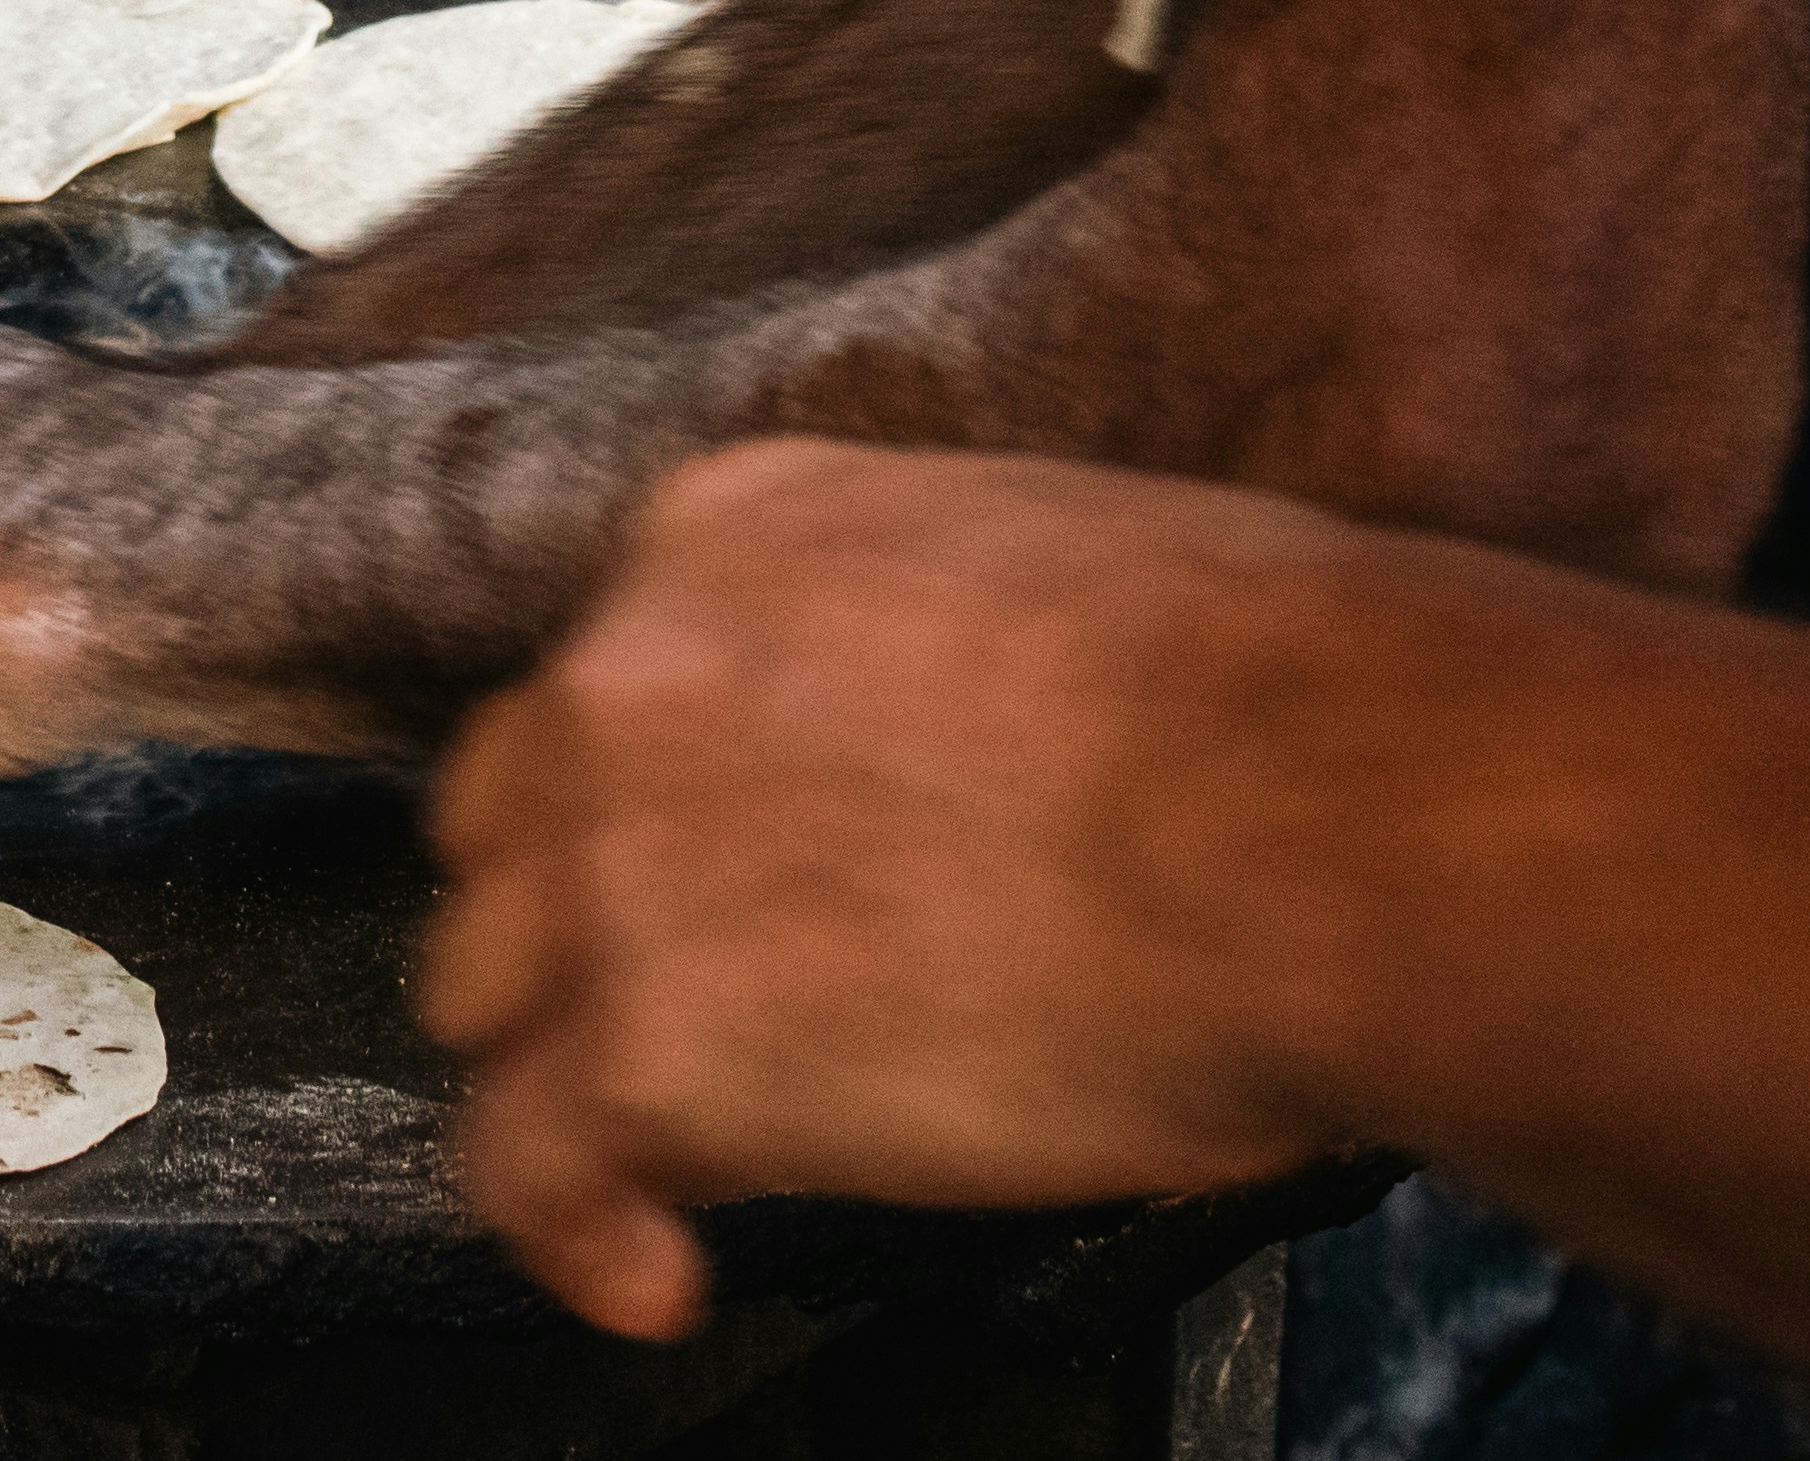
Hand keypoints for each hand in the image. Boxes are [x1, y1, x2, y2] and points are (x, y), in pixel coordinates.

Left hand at [419, 440, 1353, 1339]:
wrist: (1322, 817)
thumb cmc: (1279, 707)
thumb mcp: (1053, 572)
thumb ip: (933, 642)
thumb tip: (985, 746)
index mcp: (738, 535)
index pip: (611, 676)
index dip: (647, 798)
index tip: (710, 874)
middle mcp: (635, 673)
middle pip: (508, 824)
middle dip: (572, 921)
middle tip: (669, 1007)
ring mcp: (618, 860)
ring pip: (487, 989)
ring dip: (565, 1071)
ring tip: (656, 1157)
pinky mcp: (649, 1045)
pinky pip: (526, 1165)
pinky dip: (578, 1232)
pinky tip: (657, 1274)